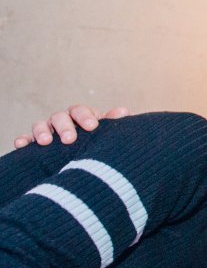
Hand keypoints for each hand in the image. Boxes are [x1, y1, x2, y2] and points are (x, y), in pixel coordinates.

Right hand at [13, 105, 127, 147]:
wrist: (84, 156)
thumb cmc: (96, 140)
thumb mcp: (105, 132)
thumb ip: (113, 123)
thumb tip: (125, 111)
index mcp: (80, 116)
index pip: (80, 110)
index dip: (85, 117)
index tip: (92, 127)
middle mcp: (62, 121)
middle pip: (60, 117)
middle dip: (64, 127)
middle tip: (70, 139)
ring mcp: (47, 130)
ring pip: (40, 125)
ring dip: (42, 131)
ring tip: (46, 142)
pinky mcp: (34, 142)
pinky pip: (25, 139)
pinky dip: (23, 140)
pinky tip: (21, 144)